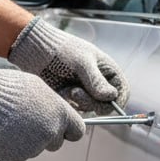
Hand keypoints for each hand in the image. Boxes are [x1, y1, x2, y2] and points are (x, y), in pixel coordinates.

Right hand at [0, 62, 85, 160]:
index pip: (77, 131)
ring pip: (34, 149)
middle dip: (45, 136)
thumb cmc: (9, 87)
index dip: (69, 130)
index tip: (62, 129)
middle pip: (56, 143)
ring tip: (9, 122)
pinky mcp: (14, 157)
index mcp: (60, 114)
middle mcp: (50, 133)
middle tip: (28, 122)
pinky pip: (15, 155)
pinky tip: (0, 131)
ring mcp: (33, 147)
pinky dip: (8, 148)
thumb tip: (56, 115)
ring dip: (25, 141)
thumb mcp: (38, 89)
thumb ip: (52, 106)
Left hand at [8, 18, 129, 113]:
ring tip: (66, 88)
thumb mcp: (81, 63)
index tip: (103, 106)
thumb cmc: (62, 51)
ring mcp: (86, 91)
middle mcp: (100, 83)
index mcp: (109, 71)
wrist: (37, 52)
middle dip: (91, 102)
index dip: (116, 102)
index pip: (121, 92)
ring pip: (90, 109)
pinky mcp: (73, 98)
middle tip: (74, 93)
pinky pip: (76, 109)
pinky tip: (60, 91)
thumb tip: (111, 96)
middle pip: (106, 105)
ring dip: (78, 103)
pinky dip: (68, 103)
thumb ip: (96, 81)